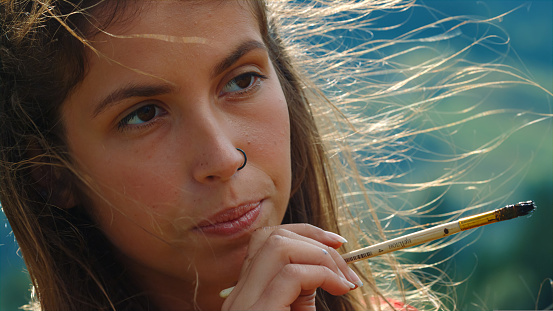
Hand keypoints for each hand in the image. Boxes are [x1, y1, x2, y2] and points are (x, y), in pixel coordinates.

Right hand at [221, 224, 361, 310]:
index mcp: (246, 292)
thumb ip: (301, 291)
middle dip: (316, 240)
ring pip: (278, 246)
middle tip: (346, 267)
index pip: (267, 240)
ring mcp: (244, 302)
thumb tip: (322, 266)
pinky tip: (338, 290)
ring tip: (343, 281)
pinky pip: (291, 274)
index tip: (337, 244)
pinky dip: (322, 275)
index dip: (305, 233)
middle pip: (272, 236)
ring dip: (319, 255)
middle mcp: (239, 294)